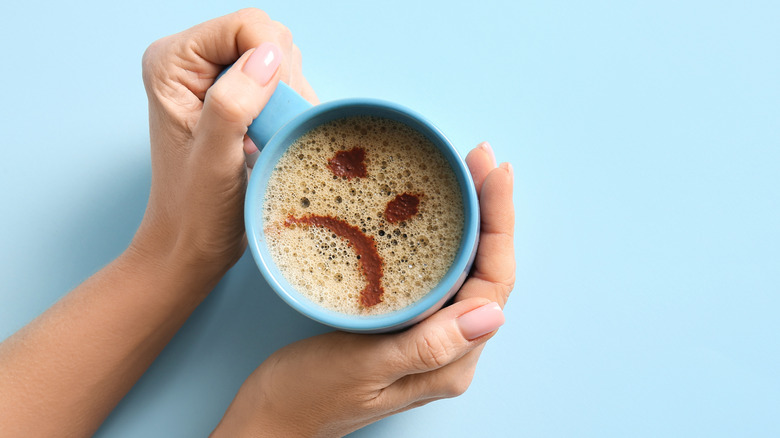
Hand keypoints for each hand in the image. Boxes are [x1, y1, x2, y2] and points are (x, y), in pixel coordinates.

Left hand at [134, 8, 317, 283]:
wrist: (192, 244)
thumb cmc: (194, 210)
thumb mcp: (214, 158)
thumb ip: (234, 103)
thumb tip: (270, 57)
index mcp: (172, 62)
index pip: (245, 26)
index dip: (271, 62)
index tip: (270, 112)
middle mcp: (192, 62)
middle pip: (266, 36)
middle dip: (282, 81)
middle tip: (267, 128)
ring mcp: (216, 78)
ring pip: (280, 58)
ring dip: (288, 97)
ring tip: (268, 137)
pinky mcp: (237, 96)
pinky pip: (283, 81)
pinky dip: (290, 107)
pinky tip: (274, 136)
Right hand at [211, 143, 514, 436]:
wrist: (272, 418)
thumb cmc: (310, 397)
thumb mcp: (365, 368)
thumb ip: (428, 345)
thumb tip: (493, 315)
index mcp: (451, 360)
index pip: (493, 281)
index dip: (500, 221)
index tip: (493, 170)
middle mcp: (450, 348)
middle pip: (486, 268)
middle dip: (490, 210)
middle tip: (478, 158)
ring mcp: (429, 336)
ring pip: (464, 268)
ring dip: (470, 220)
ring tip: (466, 174)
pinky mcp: (407, 326)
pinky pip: (438, 274)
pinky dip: (442, 237)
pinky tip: (434, 212)